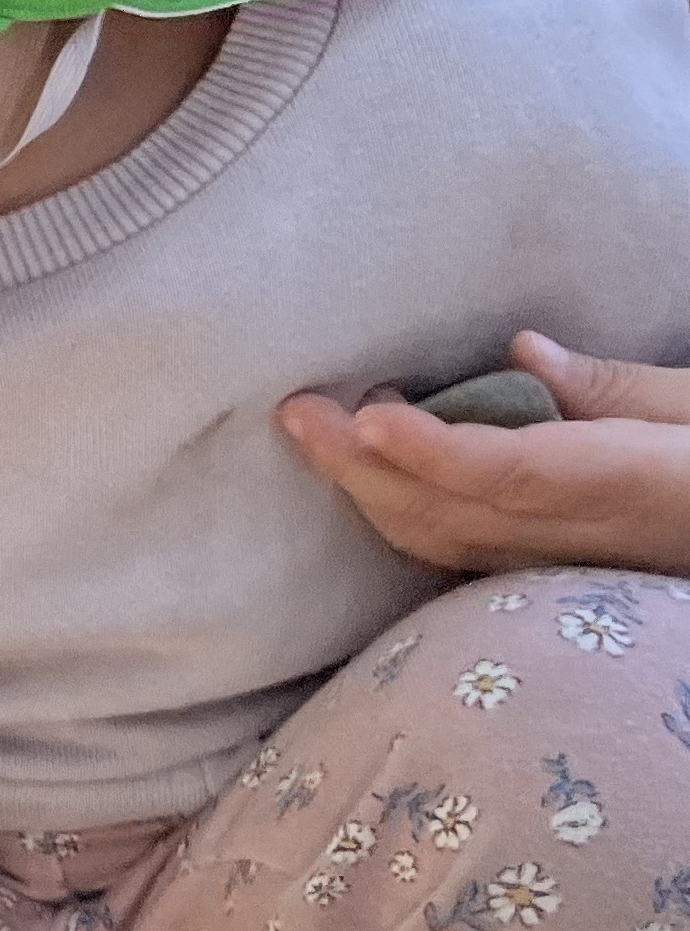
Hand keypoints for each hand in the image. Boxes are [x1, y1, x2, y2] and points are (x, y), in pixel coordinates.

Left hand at [278, 333, 689, 573]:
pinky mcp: (548, 579)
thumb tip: (523, 351)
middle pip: (451, 512)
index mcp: (631, 482)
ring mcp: (562, 567)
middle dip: (362, 468)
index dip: (433, 451)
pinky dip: (400, 515)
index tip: (367, 420)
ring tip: (319, 430)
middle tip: (298, 411)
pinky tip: (365, 477)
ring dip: (367, 490)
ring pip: (440, 540)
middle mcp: (584, 537)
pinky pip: (456, 553)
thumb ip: (613, 386)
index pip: (513, 474)